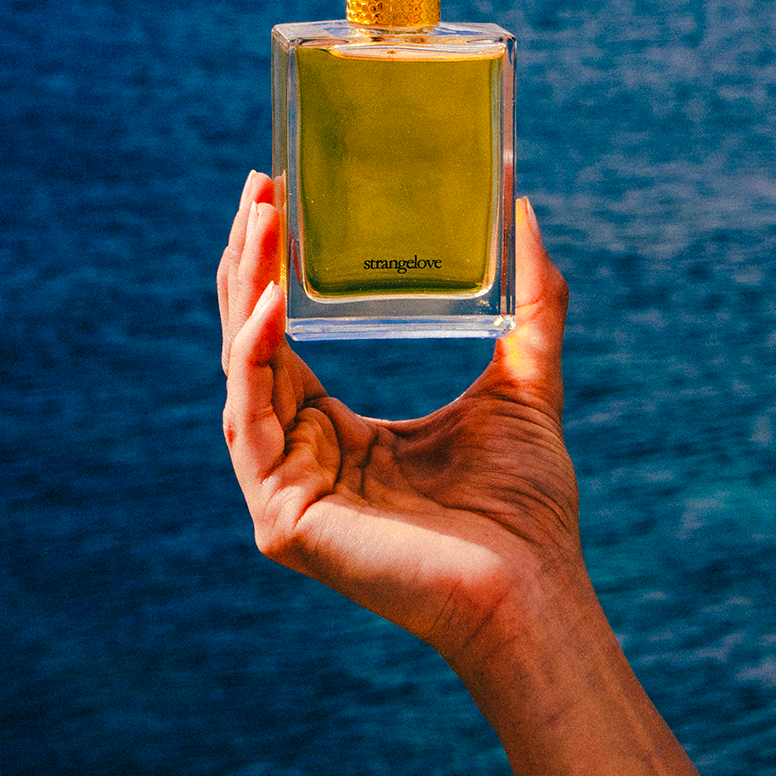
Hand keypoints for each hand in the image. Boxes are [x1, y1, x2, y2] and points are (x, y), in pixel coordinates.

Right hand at [219, 171, 582, 671]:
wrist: (535, 591)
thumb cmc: (526, 506)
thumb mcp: (525, 378)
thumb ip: (529, 301)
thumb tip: (527, 211)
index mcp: (337, 430)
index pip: (284, 336)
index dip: (276, 265)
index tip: (277, 191)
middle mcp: (300, 452)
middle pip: (252, 340)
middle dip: (251, 259)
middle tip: (260, 185)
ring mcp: (282, 486)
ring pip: (241, 369)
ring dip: (246, 290)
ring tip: (261, 222)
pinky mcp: (281, 515)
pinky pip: (249, 421)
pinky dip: (254, 358)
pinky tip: (272, 304)